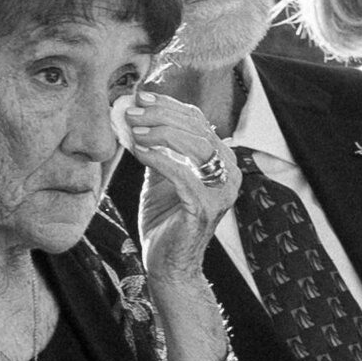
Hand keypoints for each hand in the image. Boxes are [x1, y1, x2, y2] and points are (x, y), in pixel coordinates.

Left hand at [121, 89, 238, 281]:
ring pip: (196, 146)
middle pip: (198, 129)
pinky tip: (138, 150)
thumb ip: (157, 147)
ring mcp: (221, 191)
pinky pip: (182, 174)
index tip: (140, 97)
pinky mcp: (205, 208)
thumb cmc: (164, 219)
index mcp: (222, 160)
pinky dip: (158, 158)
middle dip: (161, 115)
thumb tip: (134, 116)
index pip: (198, 121)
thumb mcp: (161, 174)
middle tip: (131, 112)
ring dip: (161, 132)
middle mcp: (229, 172)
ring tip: (133, 129)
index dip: (169, 105)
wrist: (168, 264)